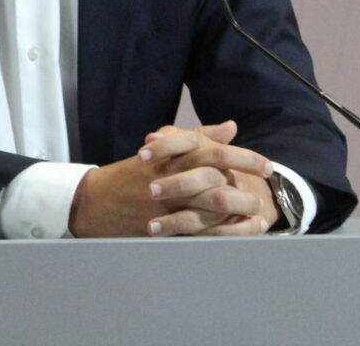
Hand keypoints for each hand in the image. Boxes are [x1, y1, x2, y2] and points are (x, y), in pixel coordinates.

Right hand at [68, 119, 275, 237]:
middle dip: (246, 182)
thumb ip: (196, 137)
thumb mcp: (161, 150)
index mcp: (170, 154)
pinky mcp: (164, 224)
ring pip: (211, 203)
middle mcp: (169, 175)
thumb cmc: (131, 174)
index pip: (213, 150)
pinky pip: (201, 229)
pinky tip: (242, 231)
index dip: (244, 157)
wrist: (93, 202)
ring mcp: (166, 202)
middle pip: (217, 175)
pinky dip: (226, 231)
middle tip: (265, 188)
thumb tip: (230, 127)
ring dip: (240, 208)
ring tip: (259, 212)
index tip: (266, 164)